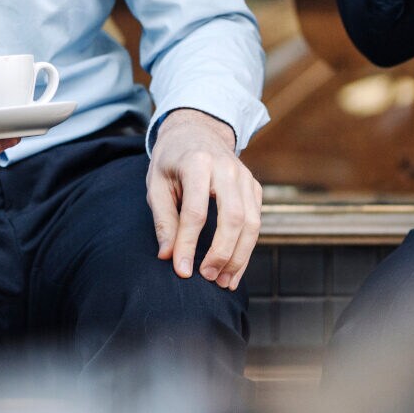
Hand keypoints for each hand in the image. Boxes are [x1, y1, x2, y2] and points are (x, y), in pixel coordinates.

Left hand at [146, 109, 261, 289]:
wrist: (197, 130)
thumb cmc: (171, 160)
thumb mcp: (156, 184)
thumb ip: (163, 220)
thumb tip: (168, 256)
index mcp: (197, 163)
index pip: (196, 211)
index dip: (189, 244)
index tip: (182, 270)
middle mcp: (226, 168)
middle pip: (233, 218)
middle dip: (221, 253)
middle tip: (206, 277)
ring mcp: (245, 177)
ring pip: (252, 223)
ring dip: (239, 257)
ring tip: (223, 282)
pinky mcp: (254, 187)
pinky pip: (256, 222)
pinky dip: (247, 249)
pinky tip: (234, 269)